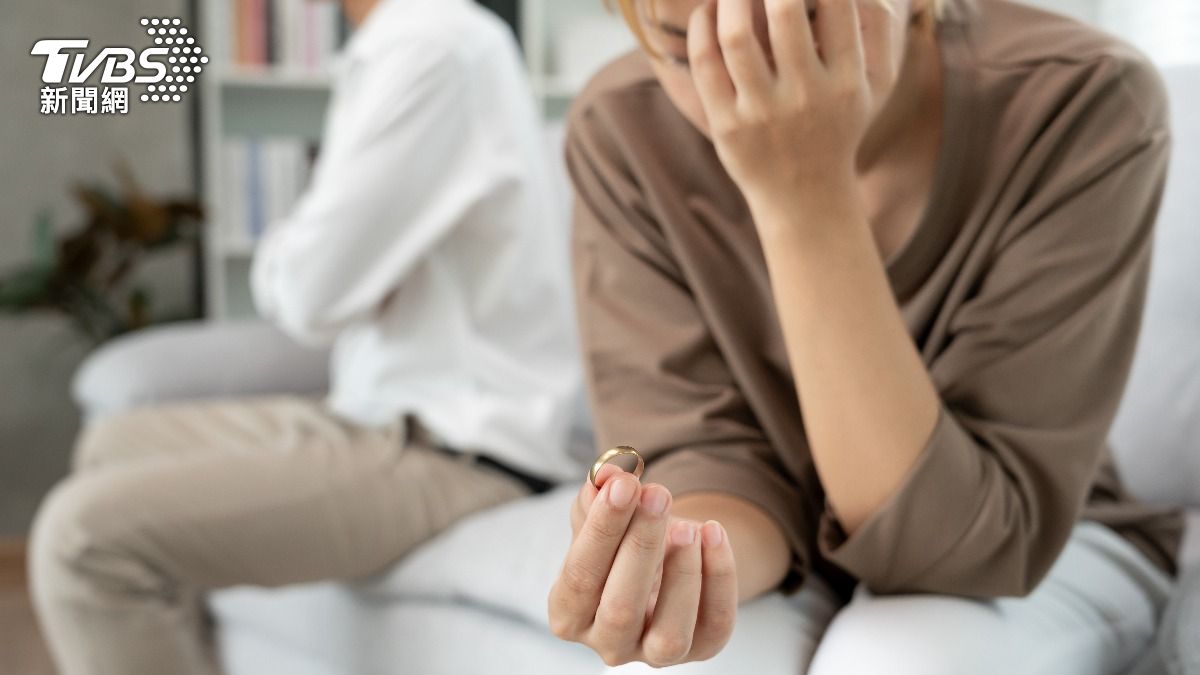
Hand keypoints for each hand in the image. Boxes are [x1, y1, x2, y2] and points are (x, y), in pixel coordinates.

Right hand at [547, 464, 737, 666]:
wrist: (665, 561)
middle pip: (620, 607)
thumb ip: (599, 496)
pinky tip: (714, 533)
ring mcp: (655, 654)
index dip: (601, 531)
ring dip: (681, 574)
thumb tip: (608, 473)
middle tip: (657, 495)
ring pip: (669, 635)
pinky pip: (715, 624)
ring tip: (688, 526)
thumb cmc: (622, 542)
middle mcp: (608, 643)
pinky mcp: (701, 649)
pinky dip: (719, 577)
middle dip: (640, 546)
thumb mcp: (605, 516)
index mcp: (570, 613)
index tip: (623, 485)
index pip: (580, 578)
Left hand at [687, 0, 900, 208]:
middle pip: (784, 10)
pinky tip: (710, 10)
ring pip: (737, 36)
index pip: (836, 3)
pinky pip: (706, 65)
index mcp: (847, 81)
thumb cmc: (839, 126)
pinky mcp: (726, 126)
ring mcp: (762, 113)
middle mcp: (806, 96)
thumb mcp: (876, 85)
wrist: (805, 197)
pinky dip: (703, 27)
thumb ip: (879, 28)